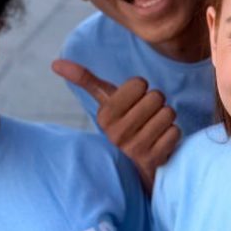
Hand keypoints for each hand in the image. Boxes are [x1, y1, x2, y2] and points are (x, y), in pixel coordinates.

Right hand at [53, 59, 180, 191]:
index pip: (139, 83)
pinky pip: (175, 131)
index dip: (142, 90)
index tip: (135, 103)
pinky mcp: (154, 158)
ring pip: (168, 113)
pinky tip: (161, 141)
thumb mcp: (106, 104)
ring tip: (154, 129)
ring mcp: (135, 147)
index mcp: (105, 115)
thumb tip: (55, 62)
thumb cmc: (123, 126)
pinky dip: (172, 134)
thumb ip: (86, 81)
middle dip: (156, 104)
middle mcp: (117, 133)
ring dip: (166, 119)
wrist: (134, 167)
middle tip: (147, 118)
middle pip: (156, 96)